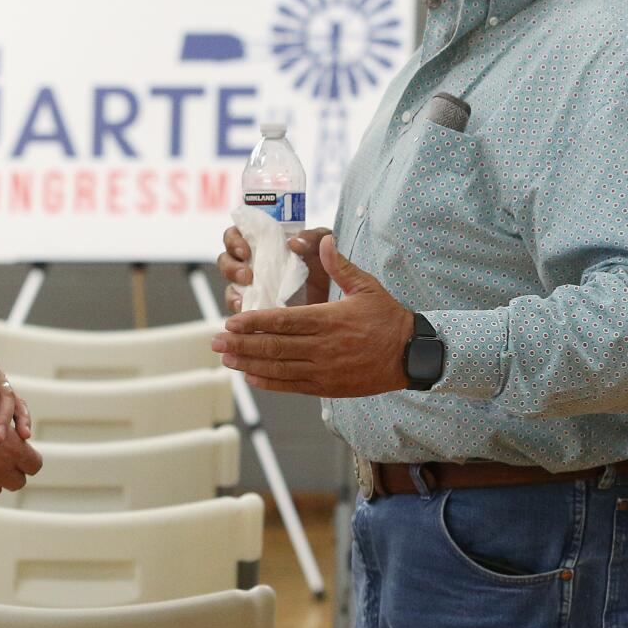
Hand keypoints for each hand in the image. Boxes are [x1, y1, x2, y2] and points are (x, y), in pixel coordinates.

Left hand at [208, 233, 415, 397]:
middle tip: (215, 341)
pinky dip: (269, 382)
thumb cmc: (388, 318)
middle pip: (274, 346)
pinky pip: (292, 385)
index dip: (254, 322)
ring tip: (226, 358)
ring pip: (279, 368)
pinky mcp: (328, 386)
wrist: (411, 355)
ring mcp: (325, 369)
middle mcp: (323, 347)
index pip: (283, 321)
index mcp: (330, 320)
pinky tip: (250, 377)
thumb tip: (324, 240)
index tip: (231, 321)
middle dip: (241, 343)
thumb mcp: (367, 287)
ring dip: (249, 363)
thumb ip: (340, 265)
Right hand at [216, 224, 333, 312]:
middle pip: (226, 261)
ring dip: (232, 290)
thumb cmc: (329, 263)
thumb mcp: (325, 245)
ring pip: (230, 287)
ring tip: (245, 297)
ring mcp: (253, 288)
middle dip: (231, 267)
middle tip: (247, 275)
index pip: (236, 235)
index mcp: (262, 242)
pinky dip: (240, 311)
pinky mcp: (258, 309)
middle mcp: (252, 264)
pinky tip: (248, 312)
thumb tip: (294, 242)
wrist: (338, 296)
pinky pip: (241, 311)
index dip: (234, 240)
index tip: (245, 250)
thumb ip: (313, 238)